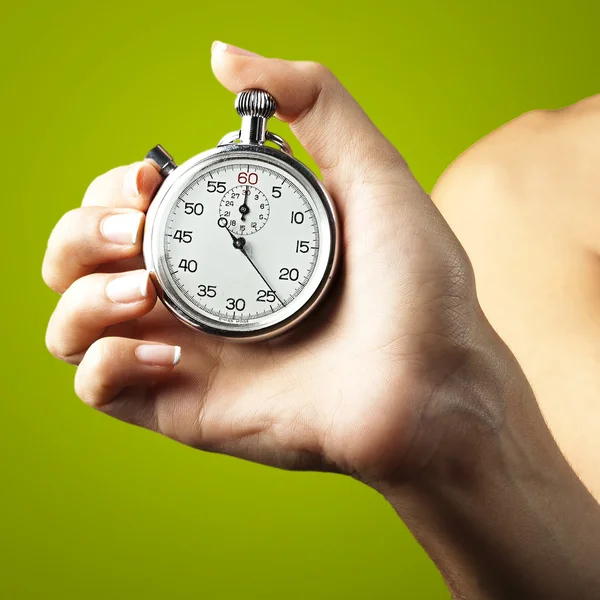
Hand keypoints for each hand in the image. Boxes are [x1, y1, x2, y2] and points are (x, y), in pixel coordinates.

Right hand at [43, 43, 500, 484]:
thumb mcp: (373, 176)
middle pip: (84, 257)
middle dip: (85, 231)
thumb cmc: (415, 290)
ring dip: (83, 292)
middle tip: (135, 227)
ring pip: (73, 321)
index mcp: (228, 241)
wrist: (433, 386)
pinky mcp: (182, 407)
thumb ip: (313, 102)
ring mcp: (184, 353)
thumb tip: (222, 55)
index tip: (151, 180)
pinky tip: (168, 350)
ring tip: (144, 286)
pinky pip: (98, 387)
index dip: (117, 186)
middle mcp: (197, 293)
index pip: (129, 206)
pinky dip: (108, 361)